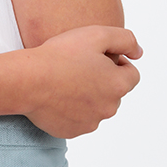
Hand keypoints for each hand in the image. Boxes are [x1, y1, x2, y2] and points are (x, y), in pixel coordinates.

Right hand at [20, 26, 141, 138]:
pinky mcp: (72, 131)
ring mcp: (90, 122)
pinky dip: (72, 108)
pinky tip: (57, 94)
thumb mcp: (96, 35)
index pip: (131, 73)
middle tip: (78, 65)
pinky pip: (78, 118)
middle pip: (114, 91)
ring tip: (65, 79)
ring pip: (96, 106)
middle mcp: (109, 108)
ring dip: (88, 94)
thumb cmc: (60, 55)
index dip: (116, 61)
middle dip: (102, 79)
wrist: (28, 80)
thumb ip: (125, 40)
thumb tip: (139, 52)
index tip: (96, 55)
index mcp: (118, 85)